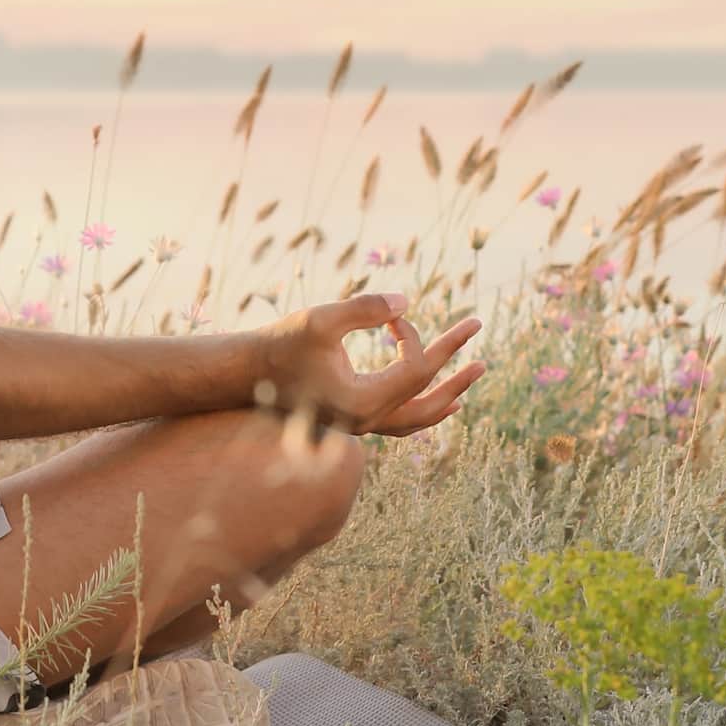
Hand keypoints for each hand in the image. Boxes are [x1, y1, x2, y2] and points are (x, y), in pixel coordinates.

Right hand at [257, 292, 484, 436]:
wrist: (243, 373)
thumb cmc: (280, 345)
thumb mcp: (322, 320)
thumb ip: (366, 308)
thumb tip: (406, 301)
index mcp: (364, 402)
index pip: (415, 368)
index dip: (416, 335)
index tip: (395, 314)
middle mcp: (366, 420)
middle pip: (427, 402)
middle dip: (457, 375)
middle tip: (482, 353)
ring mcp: (358, 424)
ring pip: (414, 419)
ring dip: (444, 397)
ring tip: (468, 383)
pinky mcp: (349, 417)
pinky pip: (396, 420)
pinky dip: (419, 408)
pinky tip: (432, 397)